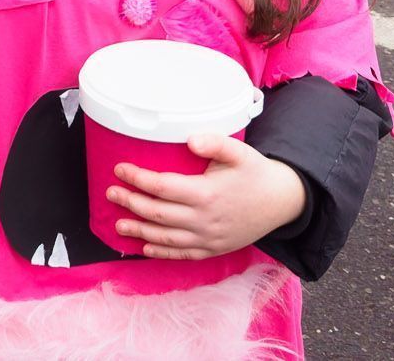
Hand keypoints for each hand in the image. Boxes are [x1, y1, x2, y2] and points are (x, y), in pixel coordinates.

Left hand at [106, 135, 307, 259]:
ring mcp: (208, 238)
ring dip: (139, 231)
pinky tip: (146, 248)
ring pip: (165, 237)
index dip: (137, 179)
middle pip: (157, 213)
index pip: (162, 187)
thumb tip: (189, 139)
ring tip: (118, 225)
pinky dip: (162, 252)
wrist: (283, 202)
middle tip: (110, 193)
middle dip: (130, 203)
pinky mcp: (214, 249)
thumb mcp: (239, 152)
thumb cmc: (257, 173)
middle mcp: (204, 220)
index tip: (120, 169)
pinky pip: (183, 254)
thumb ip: (214, 143)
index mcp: (206, 194)